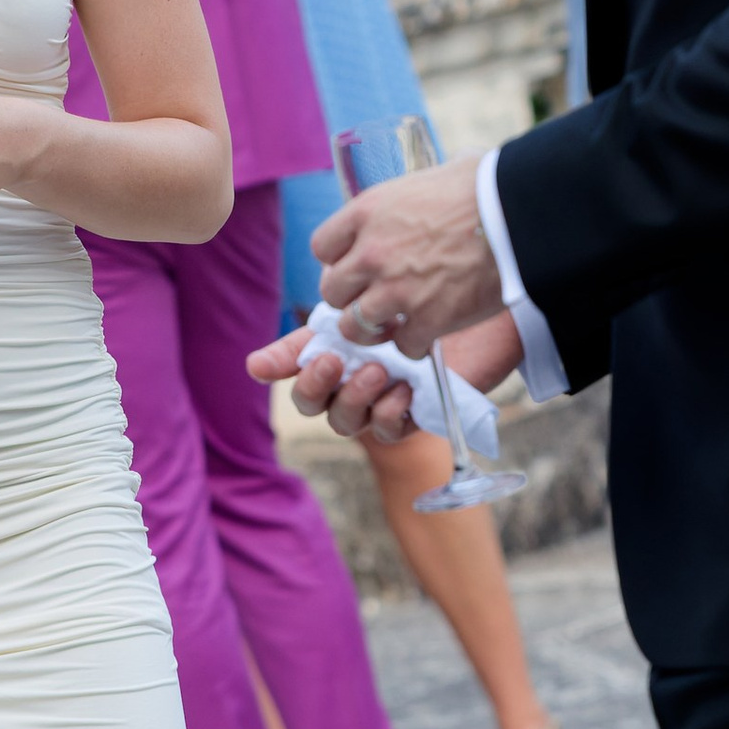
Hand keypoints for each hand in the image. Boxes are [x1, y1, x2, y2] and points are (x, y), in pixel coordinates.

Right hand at [247, 308, 523, 442]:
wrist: (477, 297)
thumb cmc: (418, 297)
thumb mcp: (361, 305)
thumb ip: (314, 331)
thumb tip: (251, 367)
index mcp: (337, 354)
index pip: (296, 373)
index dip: (280, 369)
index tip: (273, 362)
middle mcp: (353, 382)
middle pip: (316, 406)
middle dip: (317, 386)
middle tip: (333, 359)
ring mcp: (382, 401)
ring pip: (347, 422)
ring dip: (355, 398)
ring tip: (377, 369)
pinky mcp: (415, 416)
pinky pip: (388, 431)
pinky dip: (388, 413)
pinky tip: (403, 390)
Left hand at [312, 156, 501, 354]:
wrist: (520, 216)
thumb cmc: (487, 186)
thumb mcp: (438, 174)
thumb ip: (419, 190)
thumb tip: (439, 180)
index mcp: (368, 211)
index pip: (322, 246)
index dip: (339, 260)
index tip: (356, 266)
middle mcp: (372, 252)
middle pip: (332, 291)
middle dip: (351, 299)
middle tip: (373, 299)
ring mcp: (396, 289)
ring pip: (355, 327)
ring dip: (373, 329)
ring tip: (393, 324)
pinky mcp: (426, 319)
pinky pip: (403, 346)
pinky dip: (415, 344)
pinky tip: (430, 332)